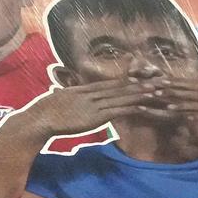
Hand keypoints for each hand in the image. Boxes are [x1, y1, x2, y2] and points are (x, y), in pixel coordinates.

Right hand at [29, 79, 164, 135]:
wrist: (40, 119)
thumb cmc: (42, 113)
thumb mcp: (53, 100)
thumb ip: (60, 96)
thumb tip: (58, 92)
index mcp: (81, 91)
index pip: (107, 85)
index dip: (124, 81)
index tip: (137, 78)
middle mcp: (91, 95)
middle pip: (119, 87)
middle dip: (139, 84)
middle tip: (156, 80)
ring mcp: (94, 105)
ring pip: (122, 97)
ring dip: (141, 94)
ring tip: (157, 91)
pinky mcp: (96, 117)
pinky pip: (118, 111)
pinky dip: (131, 107)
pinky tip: (143, 106)